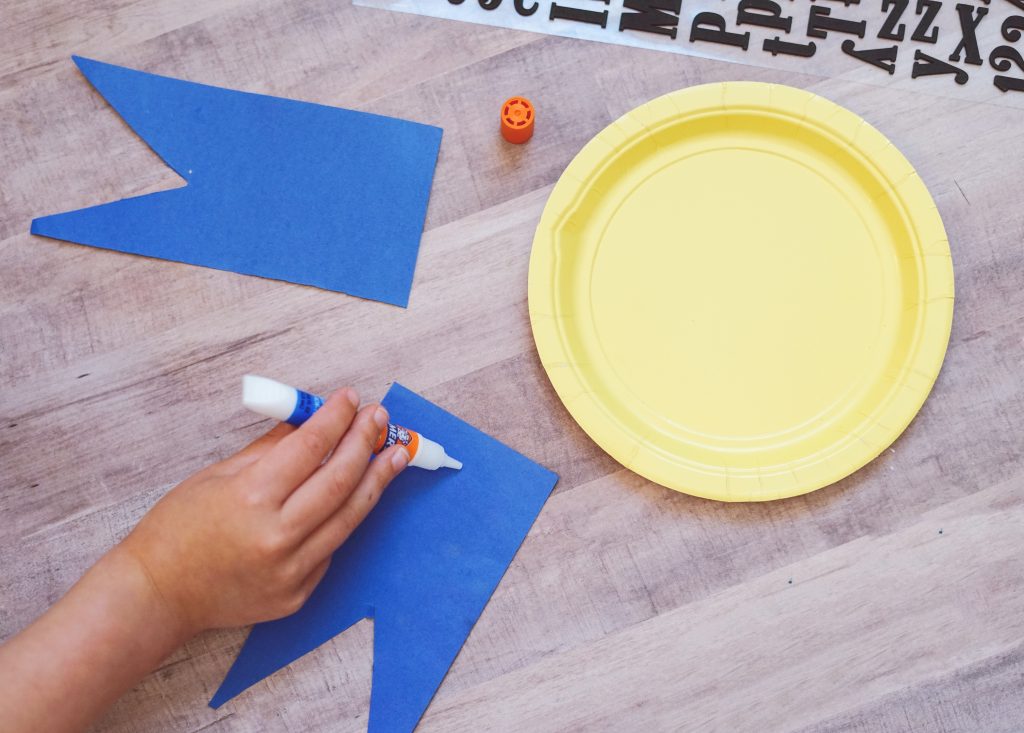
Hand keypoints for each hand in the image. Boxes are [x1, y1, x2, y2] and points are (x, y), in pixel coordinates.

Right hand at [117, 387, 408, 638]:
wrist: (156, 596)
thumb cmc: (176, 530)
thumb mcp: (215, 476)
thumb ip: (269, 450)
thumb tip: (308, 421)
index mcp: (251, 498)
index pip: (310, 448)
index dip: (335, 418)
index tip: (351, 398)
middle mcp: (277, 536)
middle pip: (339, 480)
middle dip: (365, 443)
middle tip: (380, 419)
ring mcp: (291, 570)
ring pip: (349, 517)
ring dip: (376, 481)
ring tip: (395, 455)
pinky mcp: (298, 593)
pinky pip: (331, 547)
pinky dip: (345, 518)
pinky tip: (357, 496)